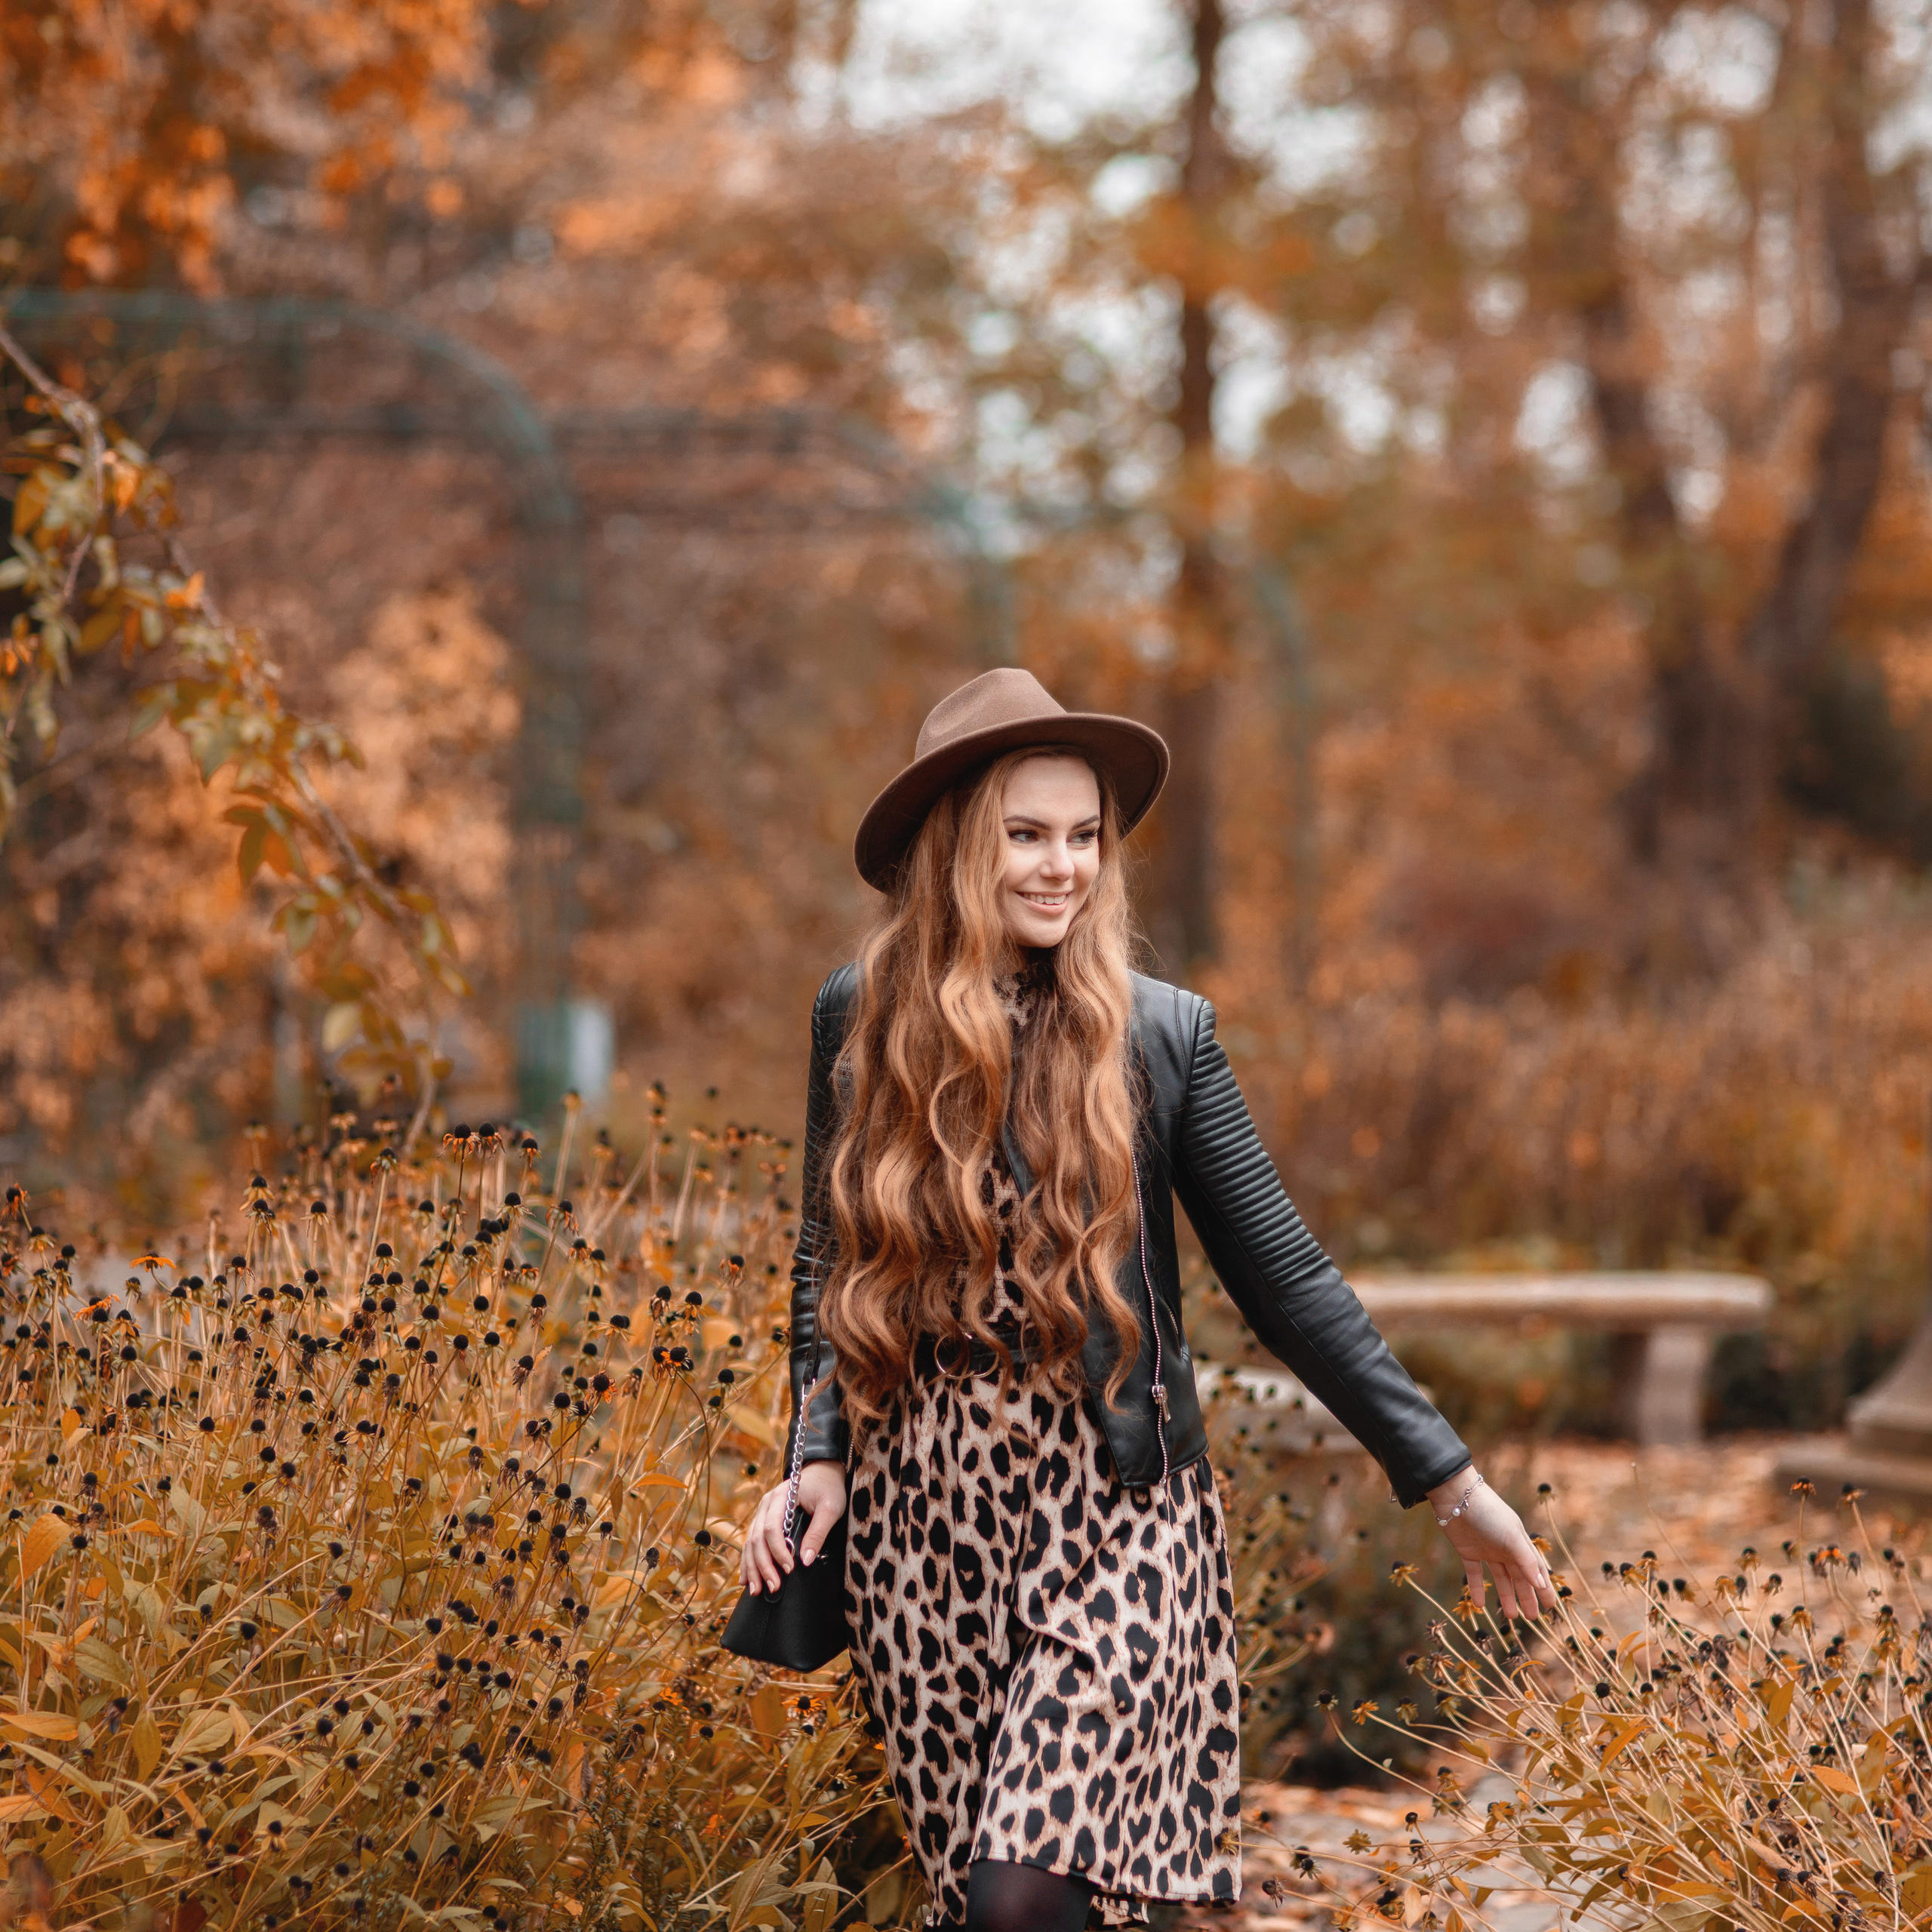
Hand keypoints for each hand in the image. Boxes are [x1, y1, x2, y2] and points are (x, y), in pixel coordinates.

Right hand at [739, 1460, 846, 1595]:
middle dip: (763, 1565)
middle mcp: (766, 1504)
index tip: (789, 1570)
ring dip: (752, 1567)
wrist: (823, 1471)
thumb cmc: (828, 1487)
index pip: (772, 1528)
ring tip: (756, 1590)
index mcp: (781, 1497)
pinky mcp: (764, 1520)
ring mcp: (762, 1512)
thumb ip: (818, 1532)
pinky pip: (751, 1542)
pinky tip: (746, 1579)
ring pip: (750, 1543)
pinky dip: (748, 1561)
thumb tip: (805, 1561)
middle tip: (773, 1587)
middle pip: (757, 1538)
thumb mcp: (831, 1507)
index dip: (778, 1551)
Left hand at [1428, 1470, 1557, 1624]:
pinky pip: (1474, 1575)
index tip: (1551, 1607)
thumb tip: (1541, 1585)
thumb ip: (1526, 1561)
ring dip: (1505, 1597)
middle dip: (1526, 1597)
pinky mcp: (1467, 1551)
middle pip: (1518, 1577)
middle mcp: (1505, 1548)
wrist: (1456, 1497)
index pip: (1536, 1570)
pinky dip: (1477, 1590)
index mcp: (1519, 1543)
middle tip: (1532, 1619)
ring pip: (1499, 1579)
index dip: (1543, 1588)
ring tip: (1509, 1617)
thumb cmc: (1489, 1514)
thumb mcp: (1512, 1537)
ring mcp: (1486, 1550)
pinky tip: (1480, 1606)